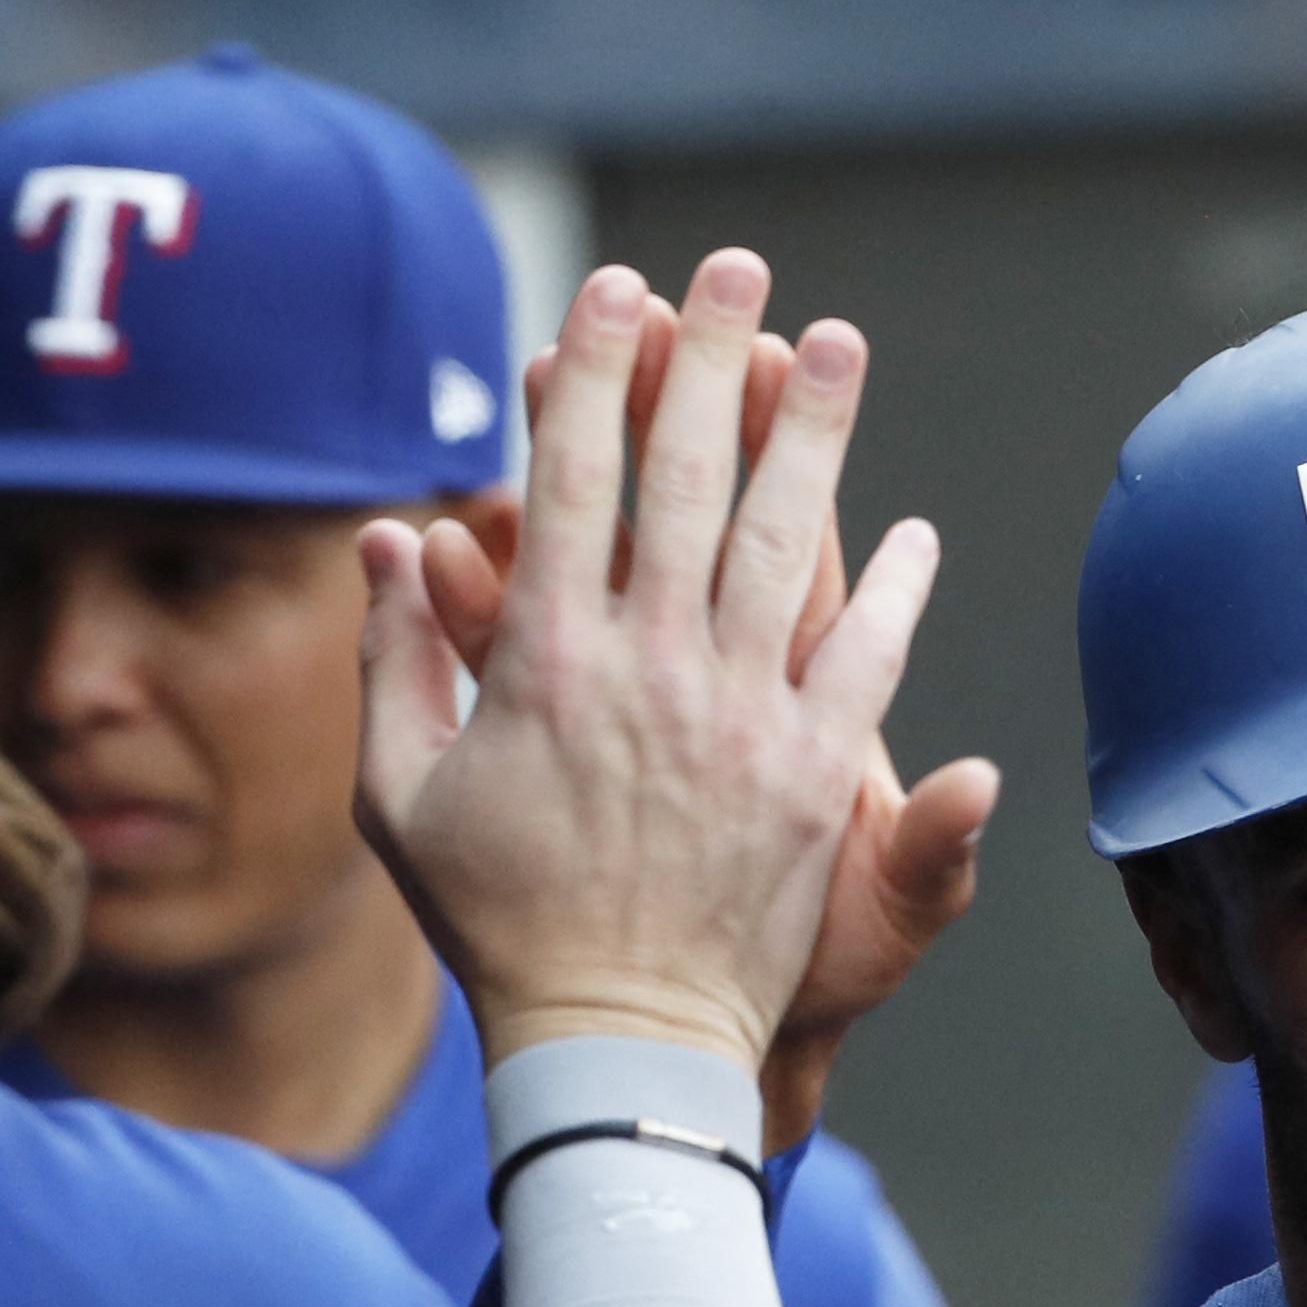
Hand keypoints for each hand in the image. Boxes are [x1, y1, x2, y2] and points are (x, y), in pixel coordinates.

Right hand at [355, 251, 940, 1070]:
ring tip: (837, 345)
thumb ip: (399, 662)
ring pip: (787, 546)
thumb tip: (389, 538)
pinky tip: (916, 530)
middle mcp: (649, 670)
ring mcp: (741, 719)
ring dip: (814, 437)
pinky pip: (866, 664)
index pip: (573, 487)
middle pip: (687, 483)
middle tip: (736, 270)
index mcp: (545, 662)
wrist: (617, 1035)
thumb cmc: (500, 919)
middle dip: (709, 364)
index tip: (612, 292)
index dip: (596, 378)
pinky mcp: (815, 778)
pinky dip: (895, 595)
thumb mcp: (406, 796)